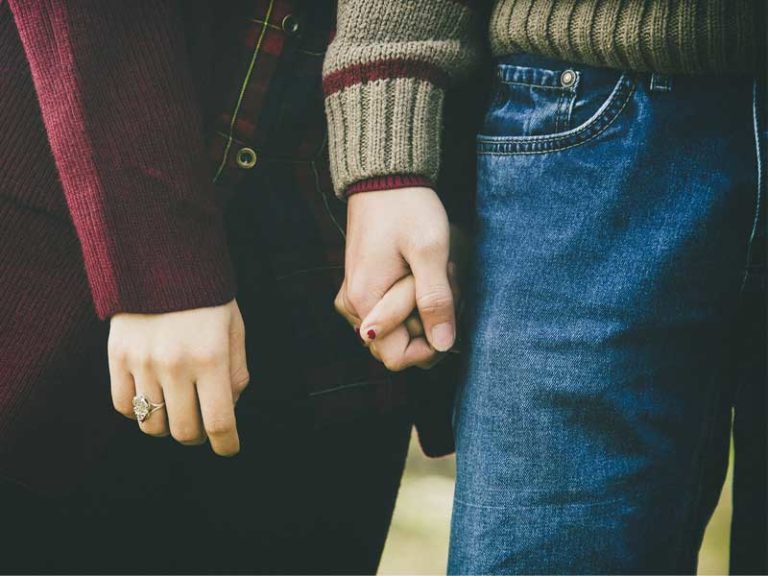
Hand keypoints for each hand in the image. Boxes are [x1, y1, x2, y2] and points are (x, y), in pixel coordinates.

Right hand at [108, 299, 248, 455]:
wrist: (161, 260)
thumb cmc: (207, 297)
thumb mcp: (234, 328)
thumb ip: (237, 371)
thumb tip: (230, 408)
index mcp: (211, 358)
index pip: (219, 421)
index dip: (227, 444)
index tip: (230, 449)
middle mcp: (175, 365)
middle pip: (185, 431)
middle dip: (199, 435)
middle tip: (204, 423)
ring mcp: (142, 362)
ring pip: (152, 425)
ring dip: (169, 425)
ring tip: (178, 407)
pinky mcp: (117, 356)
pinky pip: (124, 406)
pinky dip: (140, 412)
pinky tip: (153, 397)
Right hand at [335, 187, 455, 369]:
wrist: (385, 176)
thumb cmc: (408, 208)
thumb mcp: (430, 253)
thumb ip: (435, 302)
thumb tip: (443, 345)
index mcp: (366, 302)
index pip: (396, 358)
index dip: (429, 349)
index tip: (449, 318)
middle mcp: (354, 305)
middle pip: (396, 345)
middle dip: (428, 325)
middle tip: (445, 284)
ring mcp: (356, 294)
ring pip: (396, 328)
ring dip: (423, 310)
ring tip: (438, 273)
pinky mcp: (362, 283)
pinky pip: (390, 310)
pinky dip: (412, 299)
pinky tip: (425, 272)